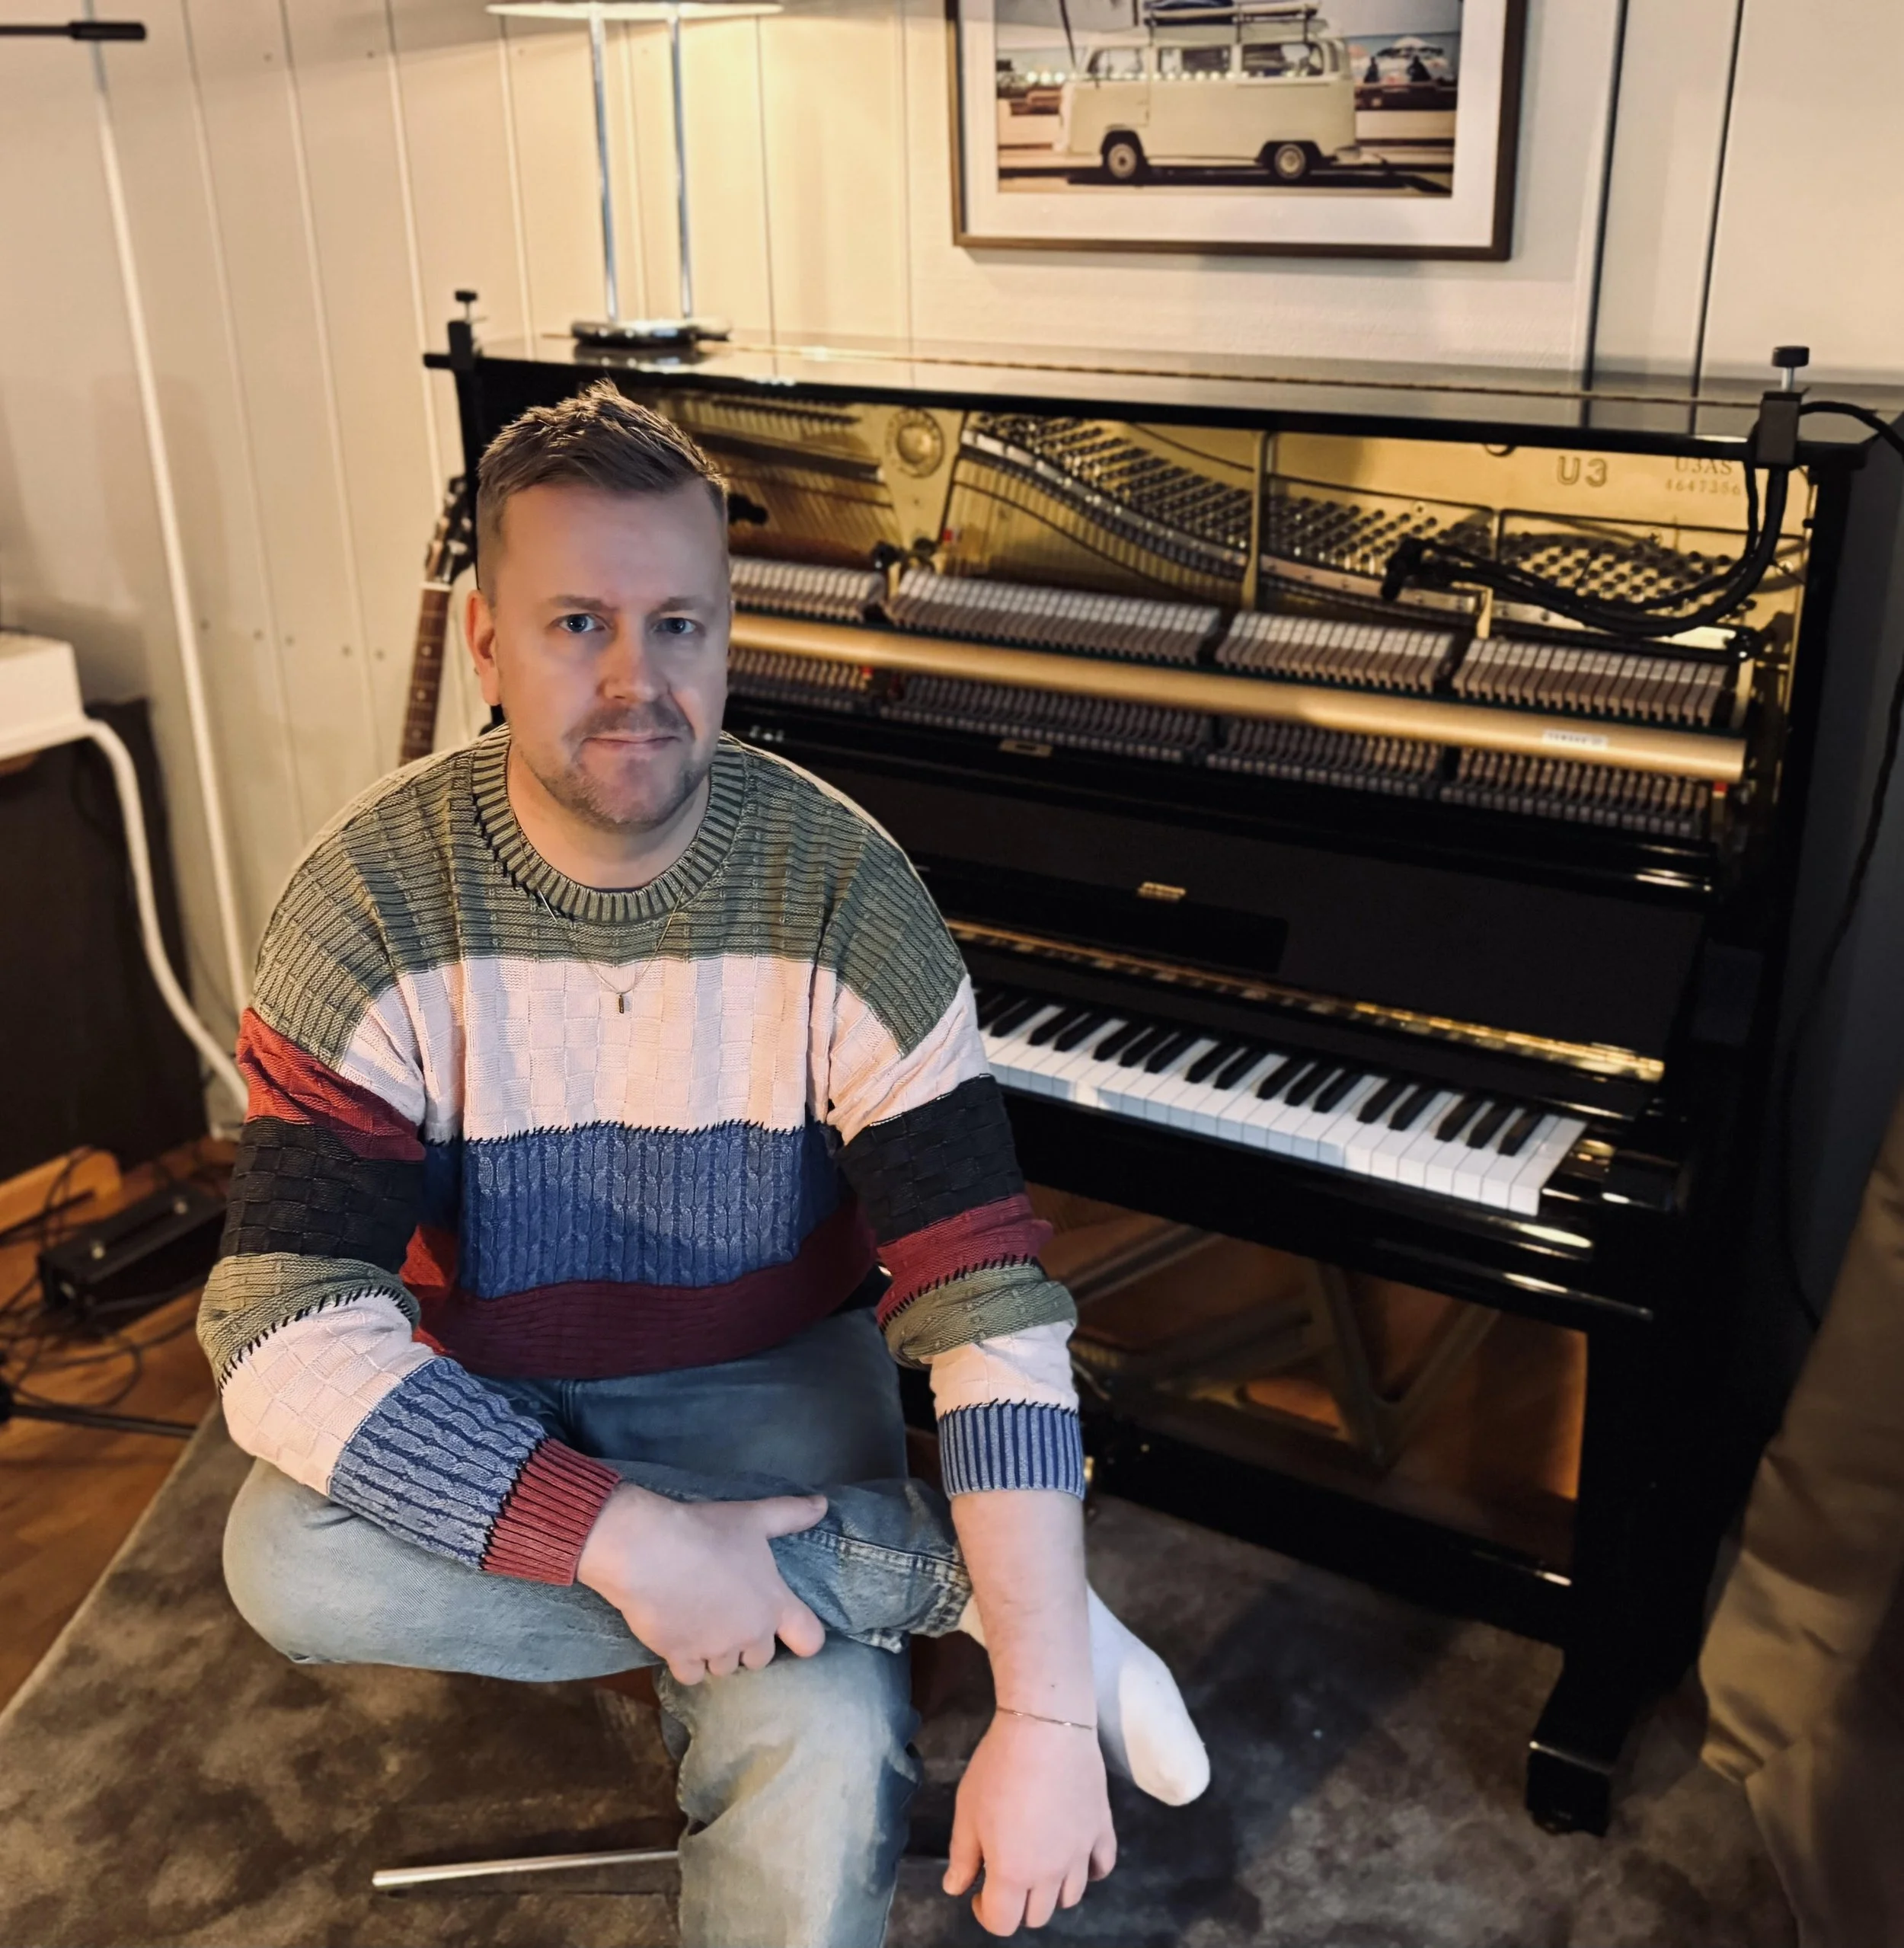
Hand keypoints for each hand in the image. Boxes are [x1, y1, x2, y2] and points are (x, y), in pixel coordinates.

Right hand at [575, 1483, 828, 1683]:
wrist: (650, 1551)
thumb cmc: (708, 1532)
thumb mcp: (755, 1517)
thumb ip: (791, 1514)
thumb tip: (823, 1504)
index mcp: (774, 1604)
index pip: (810, 1640)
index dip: (802, 1636)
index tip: (788, 1626)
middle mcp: (750, 1635)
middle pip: (761, 1657)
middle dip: (750, 1641)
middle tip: (732, 1614)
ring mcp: (715, 1650)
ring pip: (725, 1667)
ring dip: (718, 1652)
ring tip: (703, 1622)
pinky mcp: (680, 1659)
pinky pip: (692, 1676)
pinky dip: (688, 1662)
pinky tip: (680, 1639)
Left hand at [944, 1713, 1116, 1934]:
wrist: (1045, 1726)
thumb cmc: (998, 1768)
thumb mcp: (967, 1811)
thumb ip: (962, 1856)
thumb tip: (956, 1888)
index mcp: (1014, 1874)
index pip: (1003, 1923)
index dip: (986, 1913)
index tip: (978, 1890)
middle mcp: (1051, 1873)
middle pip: (1037, 1915)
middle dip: (1017, 1903)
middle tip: (1005, 1873)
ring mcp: (1081, 1853)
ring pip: (1070, 1897)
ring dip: (1050, 1890)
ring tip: (1036, 1861)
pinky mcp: (1102, 1829)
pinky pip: (1102, 1867)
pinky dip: (1088, 1871)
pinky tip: (1072, 1855)